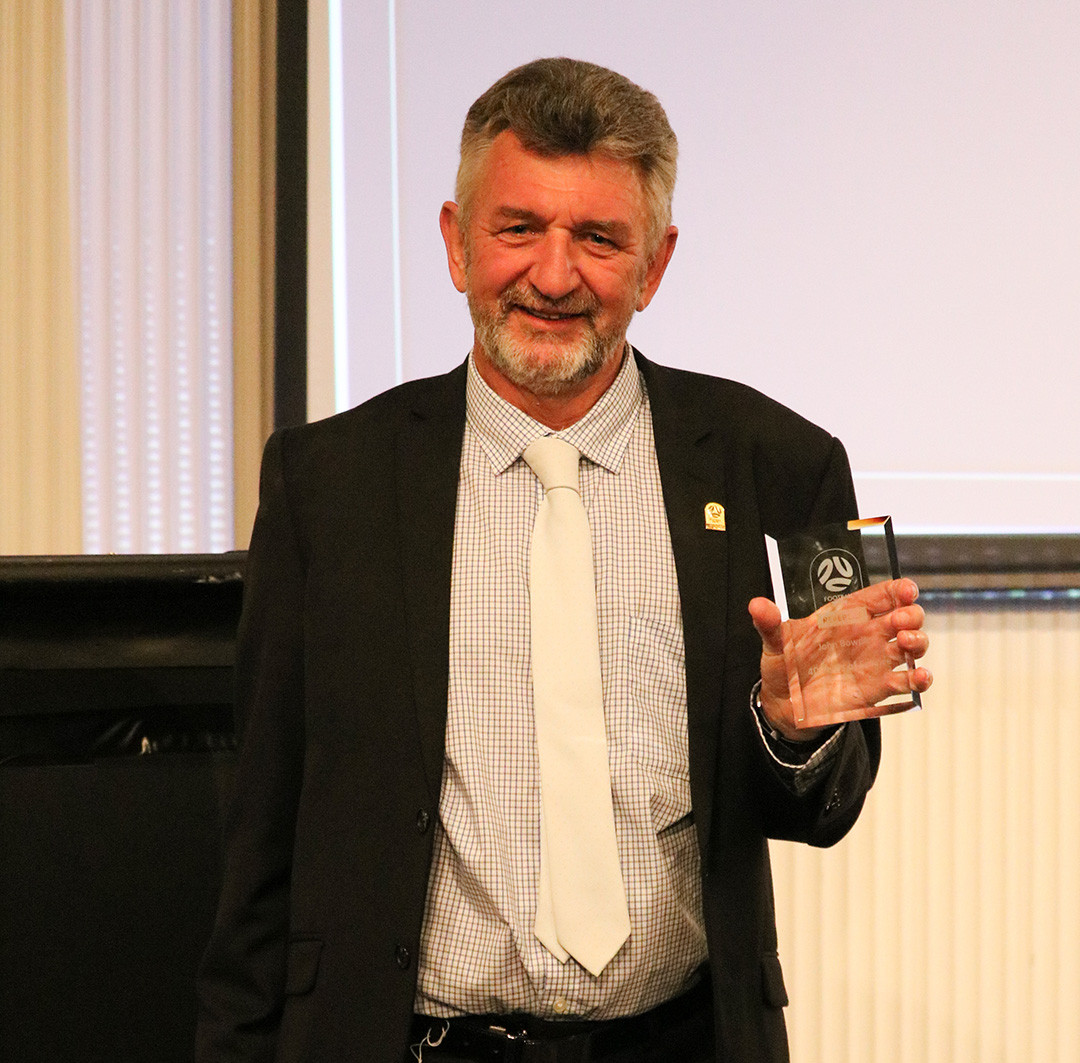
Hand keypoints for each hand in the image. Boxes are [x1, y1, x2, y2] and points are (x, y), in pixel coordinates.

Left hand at [749, 577, 932, 741]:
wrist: (784, 703)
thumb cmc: (784, 664)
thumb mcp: (774, 642)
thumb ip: (769, 623)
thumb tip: (756, 605)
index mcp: (846, 615)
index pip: (880, 595)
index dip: (897, 590)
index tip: (906, 591)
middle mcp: (867, 635)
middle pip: (904, 617)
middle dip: (911, 615)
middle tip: (902, 622)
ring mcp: (876, 661)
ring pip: (912, 646)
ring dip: (919, 643)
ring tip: (907, 644)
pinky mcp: (878, 689)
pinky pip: (907, 681)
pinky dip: (919, 679)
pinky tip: (918, 677)